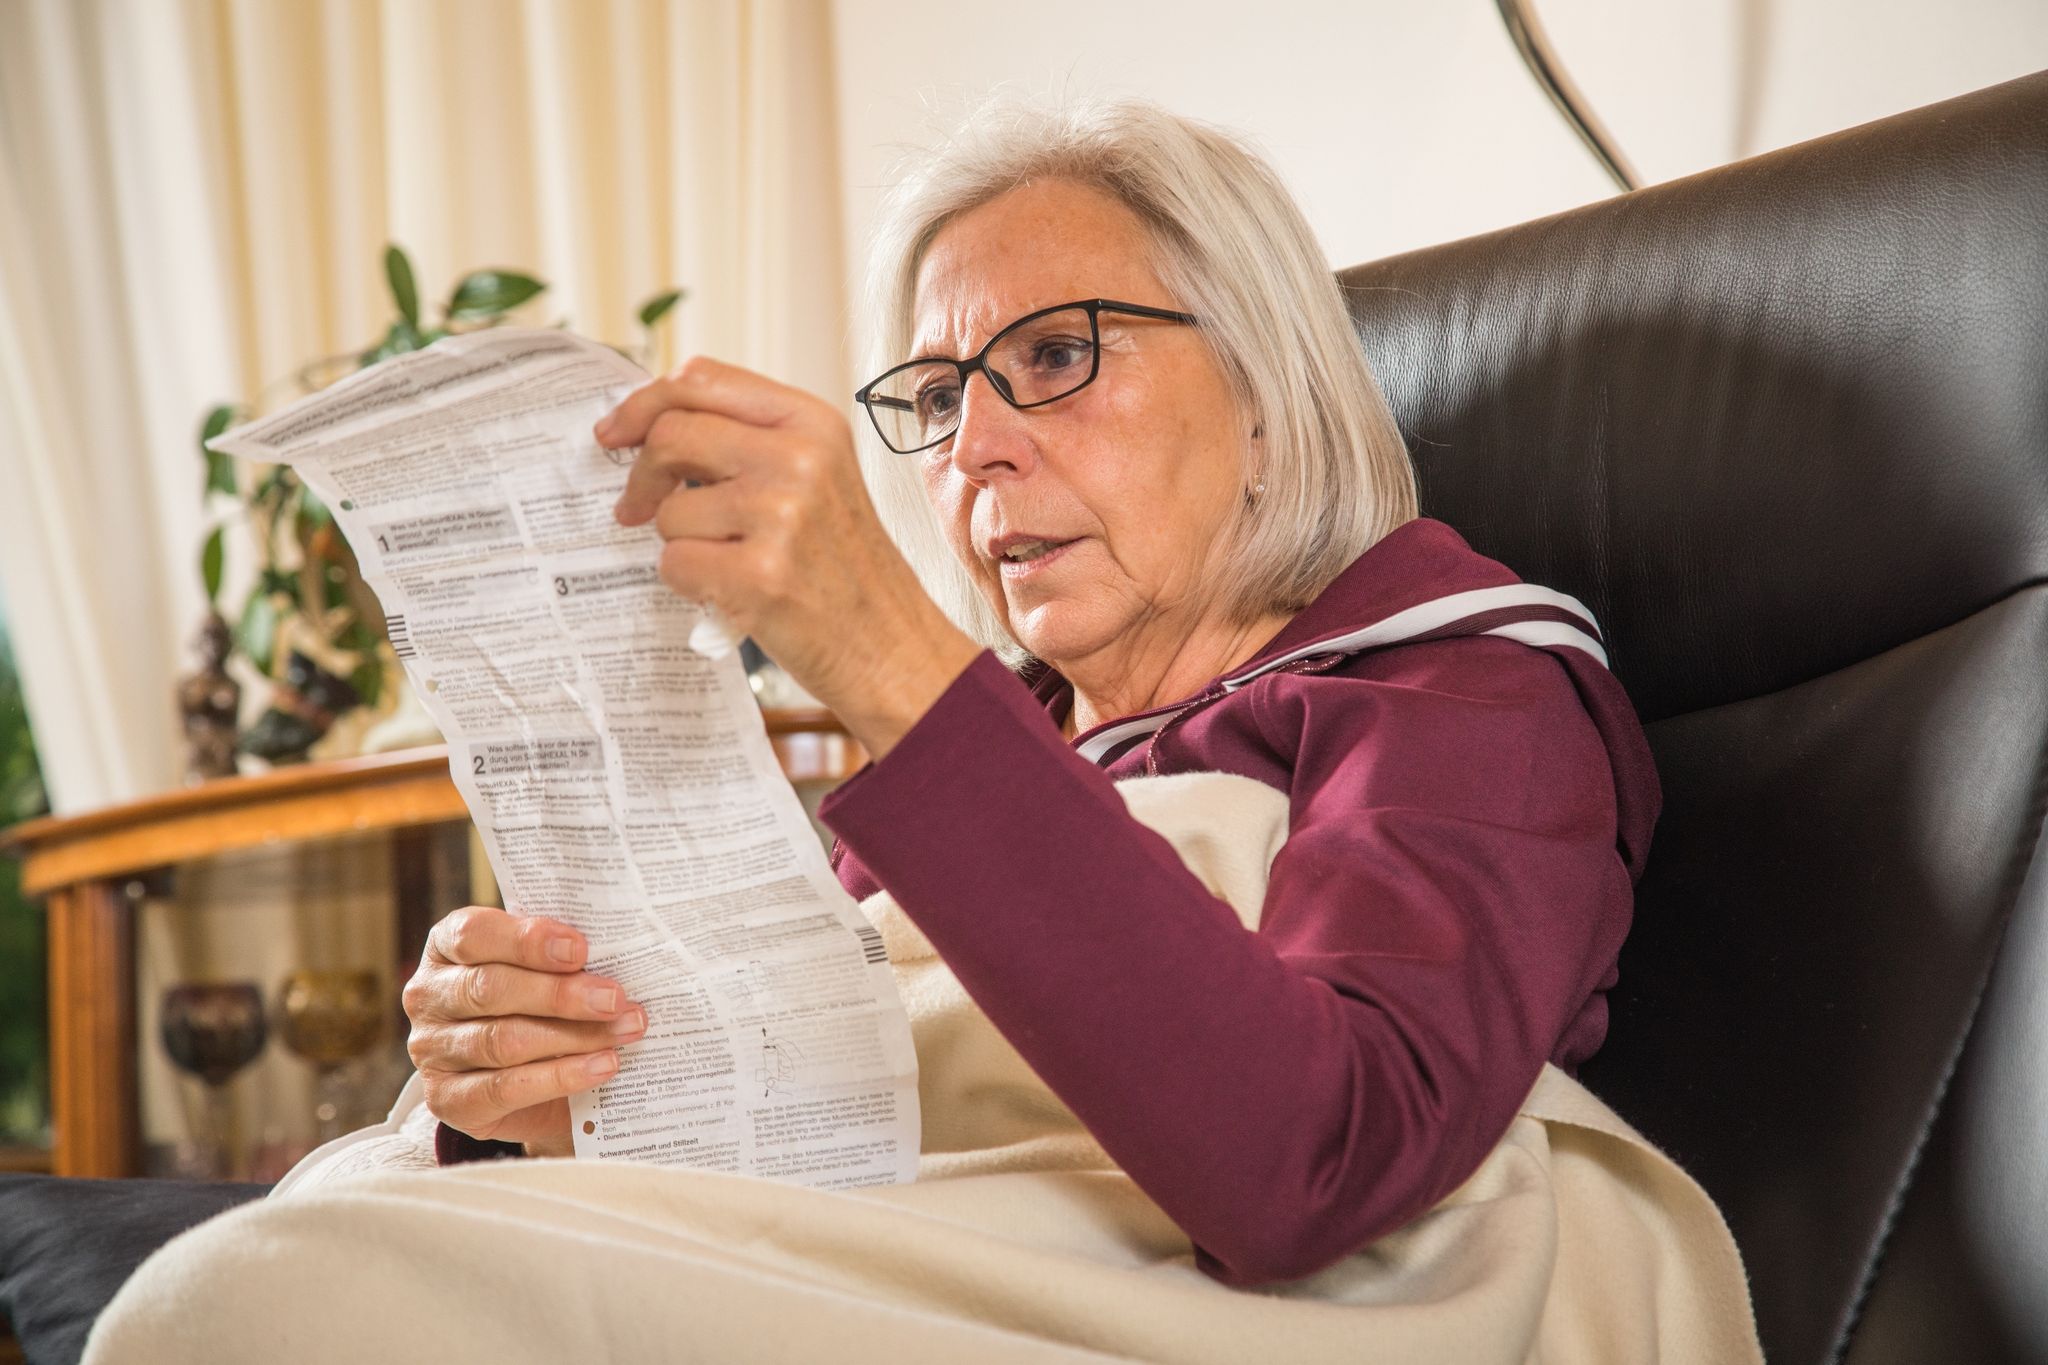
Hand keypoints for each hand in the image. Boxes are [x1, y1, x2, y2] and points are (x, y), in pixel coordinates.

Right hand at [403, 907, 644, 1156]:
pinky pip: (506, 1088)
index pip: (472, 934)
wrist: (528, 1083)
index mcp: (446, 947)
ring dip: (574, 1036)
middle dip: (561, 994)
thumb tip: (617, 953)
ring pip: (502, 1040)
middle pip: (490, 989)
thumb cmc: (538, 1005)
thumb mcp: (543, 970)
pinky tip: (603, 1066)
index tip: (581, 949)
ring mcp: (431, 1051)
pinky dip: (562, 1077)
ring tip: (625, 1031)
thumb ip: (563, 956)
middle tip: (616, 998)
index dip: (527, 940)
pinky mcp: (447, 1100)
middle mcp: (428, 996)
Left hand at [599, 356, 979, 758]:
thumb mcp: (818, 476)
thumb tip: (649, 425)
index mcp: (812, 423)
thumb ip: (750, 440)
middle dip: (640, 477)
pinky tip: (733, 593)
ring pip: (669, 510)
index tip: (616, 432)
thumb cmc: (844, 566)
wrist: (892, 645)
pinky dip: (690, 584)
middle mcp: (800, 459)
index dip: (644, 403)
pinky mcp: (759, 576)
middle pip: (671, 435)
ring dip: (681, 543)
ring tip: (730, 562)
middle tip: (636, 509)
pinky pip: (674, 563)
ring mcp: (781, 516)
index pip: (701, 379)